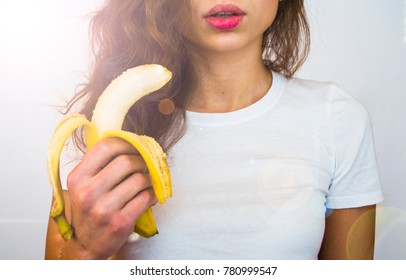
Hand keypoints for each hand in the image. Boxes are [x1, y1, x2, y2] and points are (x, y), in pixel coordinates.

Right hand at [65, 138, 156, 258]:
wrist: (86, 244)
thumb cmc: (88, 210)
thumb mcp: (83, 185)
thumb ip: (99, 165)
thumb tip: (128, 141)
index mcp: (77, 178)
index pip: (105, 147)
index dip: (125, 142)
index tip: (134, 146)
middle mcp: (88, 193)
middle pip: (126, 162)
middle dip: (141, 161)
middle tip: (144, 165)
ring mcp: (104, 209)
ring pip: (140, 179)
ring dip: (149, 178)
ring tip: (147, 181)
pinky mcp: (120, 222)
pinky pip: (146, 197)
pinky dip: (152, 194)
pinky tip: (149, 196)